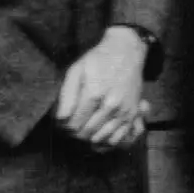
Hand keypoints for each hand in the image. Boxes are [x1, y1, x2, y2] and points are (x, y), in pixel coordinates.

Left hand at [54, 27, 146, 147]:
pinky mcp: (132, 114)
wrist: (126, 52)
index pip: (74, 123)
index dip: (65, 126)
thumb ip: (68, 94)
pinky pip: (118, 137)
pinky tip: (99, 134)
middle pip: (86, 132)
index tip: (63, 123)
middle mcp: (110, 105)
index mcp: (94, 93)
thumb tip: (61, 117)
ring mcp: (123, 111)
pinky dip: (106, 141)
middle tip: (71, 127)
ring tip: (83, 129)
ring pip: (101, 137)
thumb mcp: (77, 70)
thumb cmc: (98, 59)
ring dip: (89, 137)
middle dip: (75, 133)